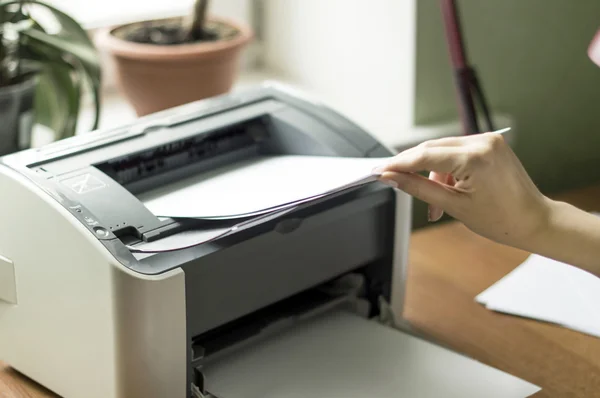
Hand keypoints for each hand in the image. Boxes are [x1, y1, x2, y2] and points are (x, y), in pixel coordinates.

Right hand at [376, 132, 550, 250]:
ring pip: (442, 151)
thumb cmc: (502, 219)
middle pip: (431, 149)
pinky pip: (456, 152)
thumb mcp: (453, 206)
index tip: (379, 170)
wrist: (534, 221)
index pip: (423, 156)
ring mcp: (487, 140)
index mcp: (474, 157)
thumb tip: (392, 178)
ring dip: (431, 174)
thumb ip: (418, 188)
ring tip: (434, 206)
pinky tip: (447, 191)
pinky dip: (446, 170)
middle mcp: (482, 142)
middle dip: (412, 168)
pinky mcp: (489, 144)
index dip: (398, 164)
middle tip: (393, 181)